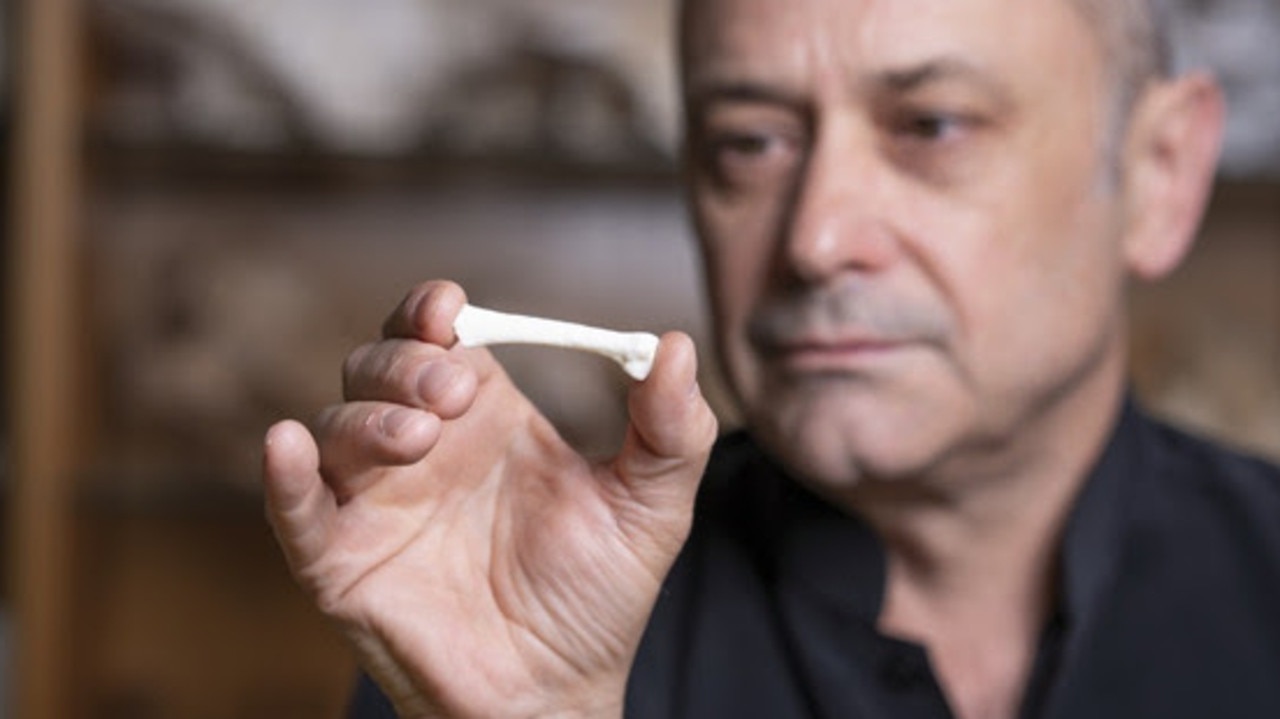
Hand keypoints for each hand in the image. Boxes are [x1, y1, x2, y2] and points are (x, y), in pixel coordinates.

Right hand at [262, 281, 716, 717]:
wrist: (556, 695)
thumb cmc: (595, 598)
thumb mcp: (650, 509)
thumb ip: (672, 430)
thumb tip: (677, 346)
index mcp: (487, 417)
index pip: (439, 336)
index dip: (432, 312)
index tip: (451, 309)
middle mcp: (423, 447)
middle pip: (378, 366)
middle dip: (404, 362)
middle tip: (452, 391)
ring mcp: (376, 502)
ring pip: (336, 425)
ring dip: (367, 417)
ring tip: (419, 438)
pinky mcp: (341, 562)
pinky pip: (295, 510)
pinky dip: (282, 477)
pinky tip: (287, 445)